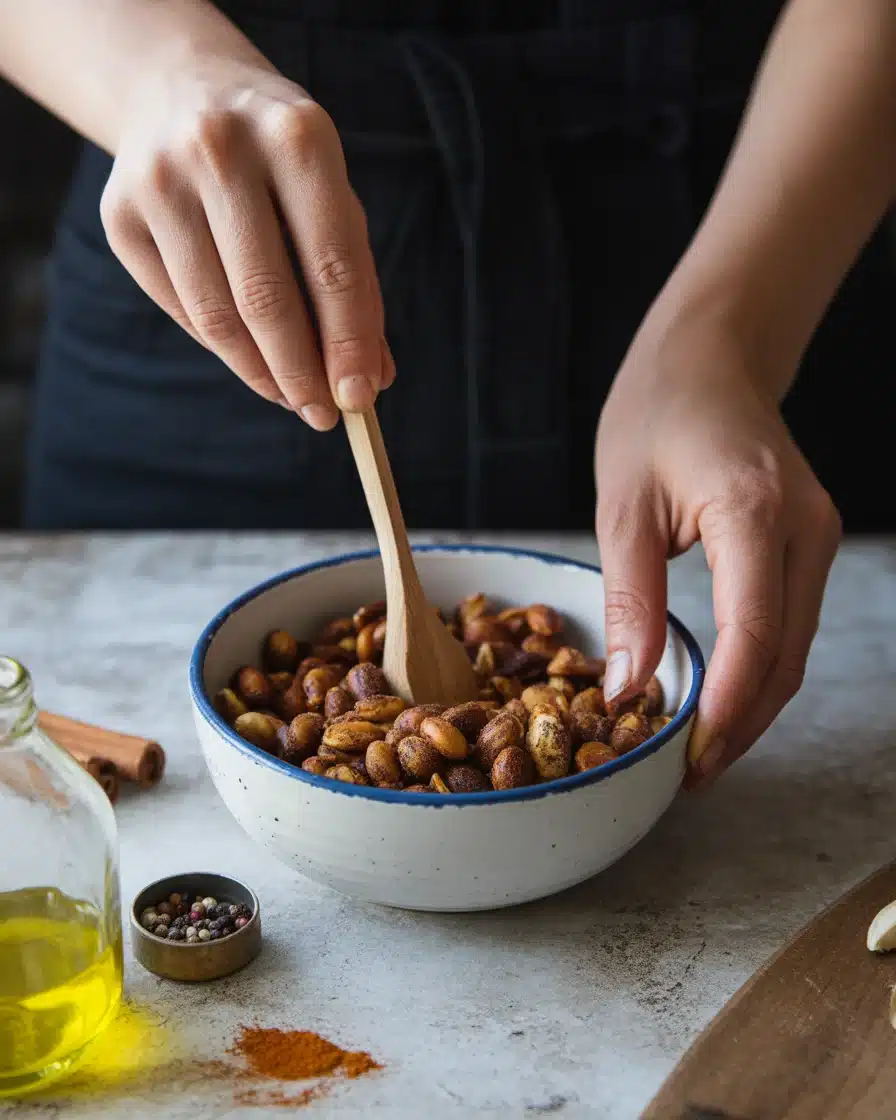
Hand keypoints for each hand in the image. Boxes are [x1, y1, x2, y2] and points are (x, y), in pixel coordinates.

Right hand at [100, 48, 392, 428]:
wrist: (179, 90)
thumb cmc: (278, 160)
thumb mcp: (330, 196)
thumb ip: (355, 284)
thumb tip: (370, 379)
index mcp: (296, 136)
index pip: (331, 264)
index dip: (348, 342)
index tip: (360, 398)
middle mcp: (220, 148)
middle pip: (266, 297)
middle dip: (301, 371)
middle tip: (323, 414)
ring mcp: (159, 180)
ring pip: (217, 315)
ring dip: (261, 372)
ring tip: (290, 396)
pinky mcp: (118, 215)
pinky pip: (181, 309)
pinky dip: (222, 346)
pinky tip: (248, 356)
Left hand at [595, 311, 840, 787]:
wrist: (709, 358)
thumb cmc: (657, 414)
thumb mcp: (623, 505)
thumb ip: (630, 598)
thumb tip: (630, 689)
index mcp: (754, 510)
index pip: (756, 633)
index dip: (728, 707)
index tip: (691, 757)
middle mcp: (804, 528)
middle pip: (785, 655)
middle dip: (742, 724)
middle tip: (689, 773)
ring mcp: (815, 537)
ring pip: (794, 648)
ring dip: (753, 706)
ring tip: (701, 750)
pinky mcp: (806, 544)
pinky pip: (788, 624)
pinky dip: (758, 670)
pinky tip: (722, 698)